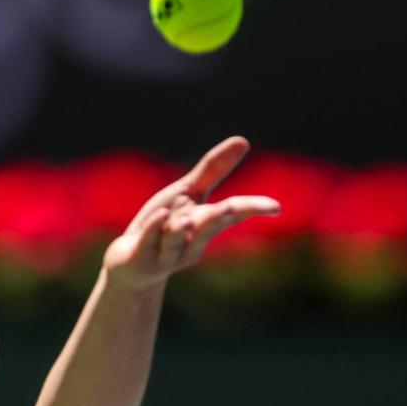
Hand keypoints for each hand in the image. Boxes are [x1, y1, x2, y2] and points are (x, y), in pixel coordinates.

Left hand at [102, 136, 280, 292]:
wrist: (131, 264)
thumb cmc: (162, 226)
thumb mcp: (187, 195)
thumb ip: (213, 171)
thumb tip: (244, 140)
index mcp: (204, 225)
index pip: (231, 215)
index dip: (251, 210)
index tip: (275, 208)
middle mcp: (189, 242)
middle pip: (207, 228)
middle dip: (218, 219)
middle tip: (231, 208)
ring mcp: (166, 254)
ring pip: (175, 239)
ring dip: (179, 229)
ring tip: (185, 220)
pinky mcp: (141, 258)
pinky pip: (148, 241)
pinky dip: (154, 229)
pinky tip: (161, 215)